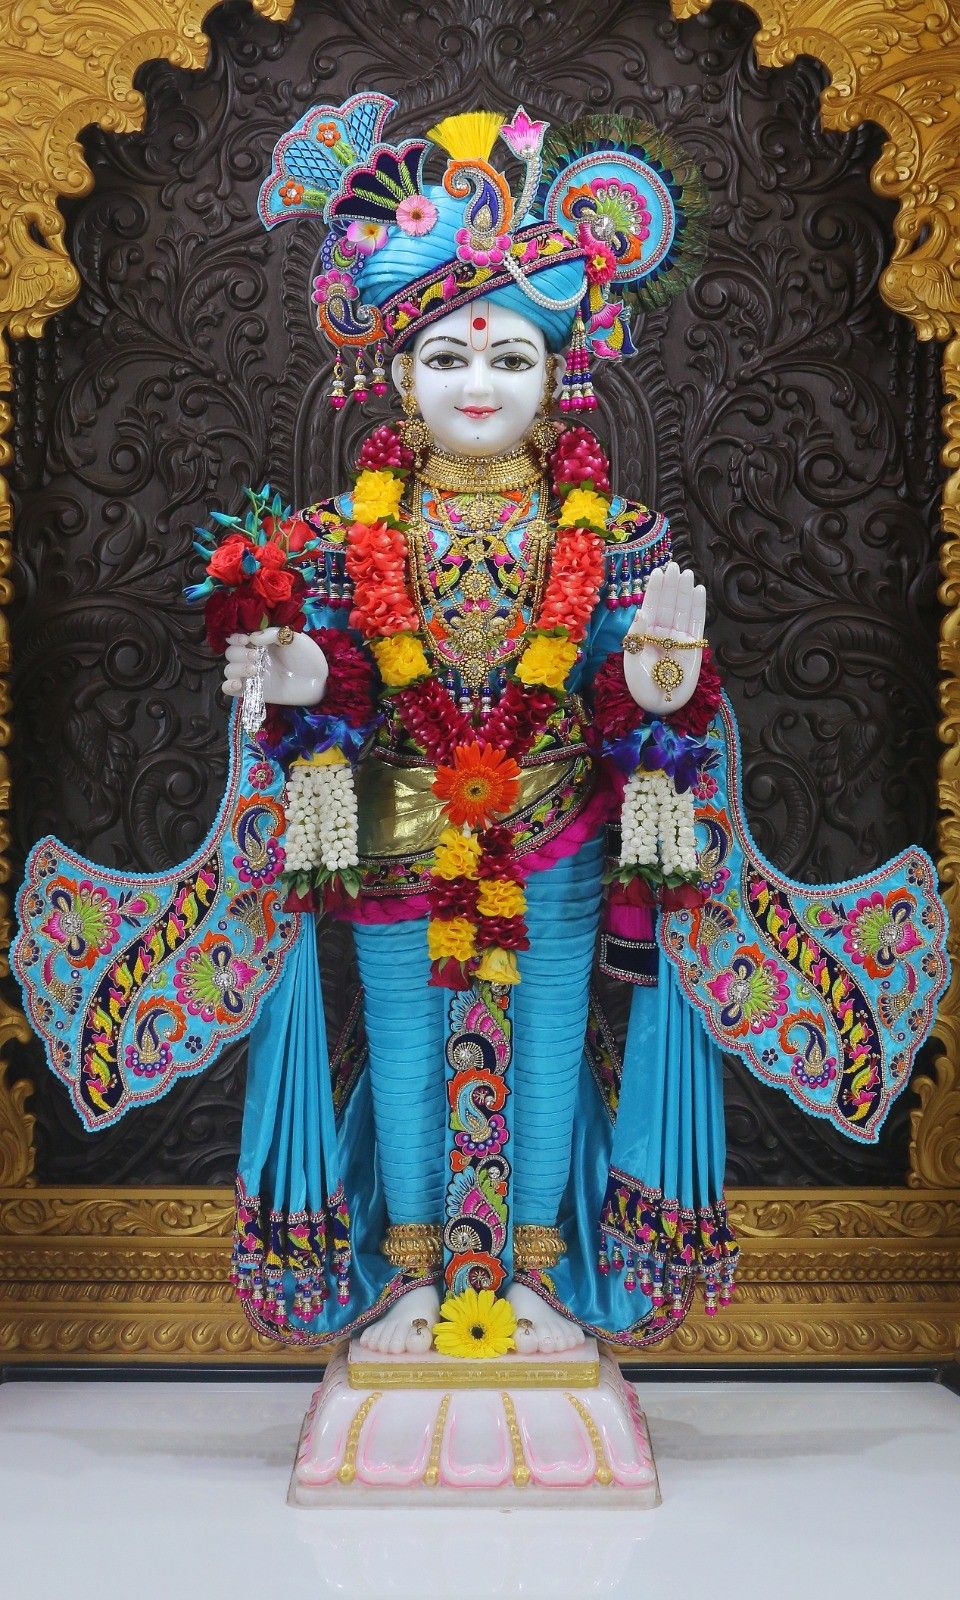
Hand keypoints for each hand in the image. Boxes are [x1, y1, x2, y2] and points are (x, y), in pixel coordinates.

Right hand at [222, 628, 327, 706]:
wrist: (319, 682)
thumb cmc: (309, 657)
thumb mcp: (295, 638)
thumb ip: (273, 634)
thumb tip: (253, 637)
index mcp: (261, 642)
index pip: (237, 637)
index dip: (236, 637)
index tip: (245, 640)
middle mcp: (253, 657)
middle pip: (230, 653)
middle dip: (239, 653)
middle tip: (256, 657)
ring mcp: (252, 675)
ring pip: (228, 670)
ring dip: (236, 668)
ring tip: (254, 670)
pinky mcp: (253, 691)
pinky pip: (230, 689)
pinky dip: (228, 686)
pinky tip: (238, 684)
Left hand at [623, 562, 705, 715]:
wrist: (658, 705)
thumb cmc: (640, 685)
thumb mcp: (632, 659)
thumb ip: (637, 635)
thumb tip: (641, 611)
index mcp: (645, 634)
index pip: (651, 606)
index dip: (655, 590)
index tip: (657, 572)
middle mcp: (663, 633)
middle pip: (668, 604)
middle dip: (670, 586)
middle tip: (674, 565)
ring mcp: (679, 639)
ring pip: (683, 610)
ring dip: (684, 592)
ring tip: (686, 574)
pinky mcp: (693, 647)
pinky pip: (697, 623)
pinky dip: (698, 607)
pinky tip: (698, 591)